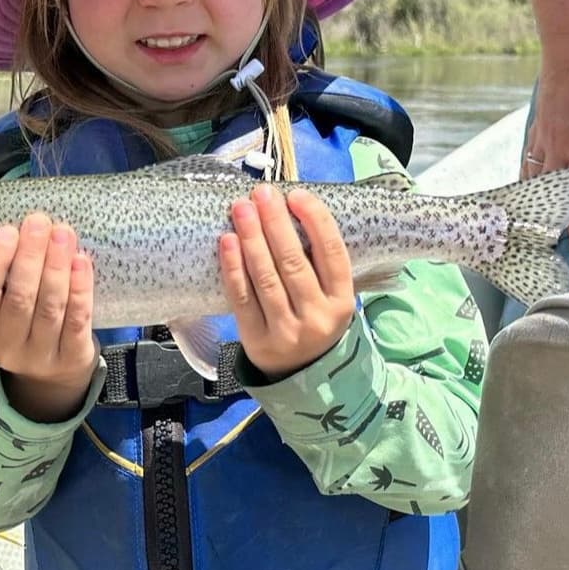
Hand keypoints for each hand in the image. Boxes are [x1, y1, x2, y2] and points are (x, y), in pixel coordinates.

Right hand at [0, 213, 97, 421]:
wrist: (52, 374)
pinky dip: (80, 289)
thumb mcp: (4, 308)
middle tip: (39, 222)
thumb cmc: (25, 323)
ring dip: (57, 266)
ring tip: (63, 233)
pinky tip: (81, 261)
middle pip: (20, 298)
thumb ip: (6, 277)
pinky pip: (77, 320)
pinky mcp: (72, 357)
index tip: (9, 230)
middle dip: (30, 257)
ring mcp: (41, 355)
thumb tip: (23, 228)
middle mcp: (9, 345)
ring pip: (50, 307)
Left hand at [218, 185, 354, 378]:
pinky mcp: (256, 339)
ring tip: (241, 208)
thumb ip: (319, 263)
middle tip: (261, 193)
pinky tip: (227, 241)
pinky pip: (242, 297)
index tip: (296, 194)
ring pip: (266, 278)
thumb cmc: (315, 320)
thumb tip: (290, 210)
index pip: (332, 254)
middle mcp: (317, 317)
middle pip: (294, 262)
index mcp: (342, 301)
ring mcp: (286, 331)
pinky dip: (233, 267)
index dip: (315, 221)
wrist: (303, 376)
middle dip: (275, 223)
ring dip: (251, 238)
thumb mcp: (331, 297)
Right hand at [524, 35, 568, 252]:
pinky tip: (526, 185)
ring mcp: (544, 135)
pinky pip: (528, 158)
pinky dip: (526, 177)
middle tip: (552, 246)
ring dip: (536, 203)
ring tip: (535, 224)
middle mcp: (558, 147)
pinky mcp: (538, 123)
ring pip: (535, 178)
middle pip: (552, 194)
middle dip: (553, 221)